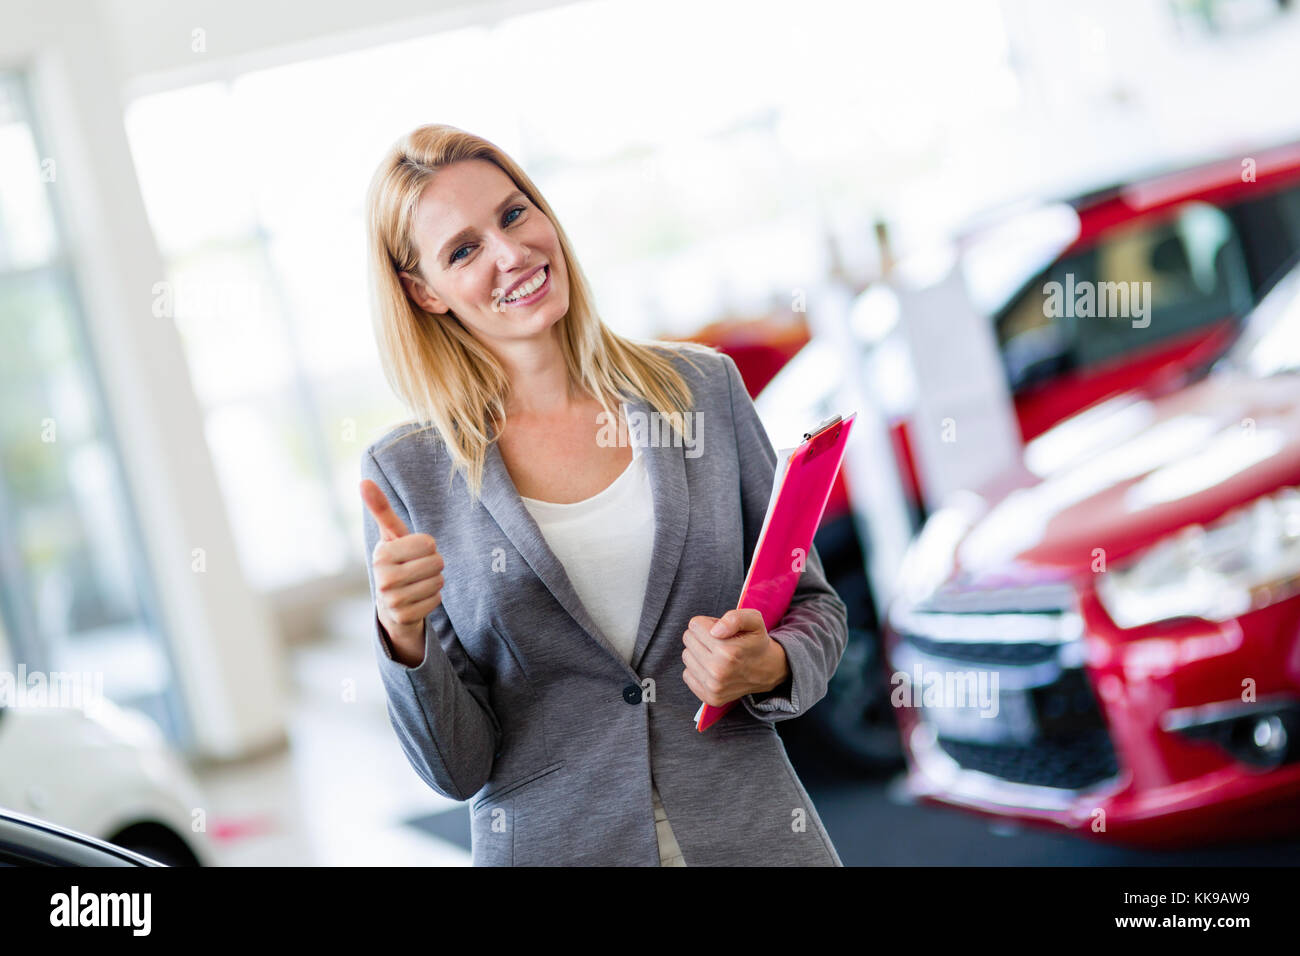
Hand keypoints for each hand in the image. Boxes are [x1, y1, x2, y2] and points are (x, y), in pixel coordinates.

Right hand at [361, 479, 444, 654]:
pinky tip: (419, 598)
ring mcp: (391, 600)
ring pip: (438, 582)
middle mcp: (383, 578)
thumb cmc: (396, 560)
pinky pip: (436, 601)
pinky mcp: (403, 617)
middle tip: (418, 568)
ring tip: (418, 582)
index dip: (427, 546)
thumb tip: (364, 481)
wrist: (391, 602)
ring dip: (434, 581)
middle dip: (433, 563)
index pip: (429, 543)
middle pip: (437, 563)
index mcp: (381, 554)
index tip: (413, 552)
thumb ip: (381, 508)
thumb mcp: (391, 535)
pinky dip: (433, 598)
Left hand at [681, 609, 788, 707]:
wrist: (768, 670)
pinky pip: (687, 675)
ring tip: (718, 655)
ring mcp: (713, 687)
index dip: (708, 624)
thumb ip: (735, 618)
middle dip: (702, 636)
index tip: (722, 630)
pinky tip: (714, 669)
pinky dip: (698, 669)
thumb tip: (714, 631)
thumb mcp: (754, 620)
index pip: (694, 625)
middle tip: (720, 642)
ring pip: (686, 656)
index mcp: (727, 651)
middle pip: (688, 639)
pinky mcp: (710, 697)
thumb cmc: (756, 642)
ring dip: (699, 652)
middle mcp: (718, 671)